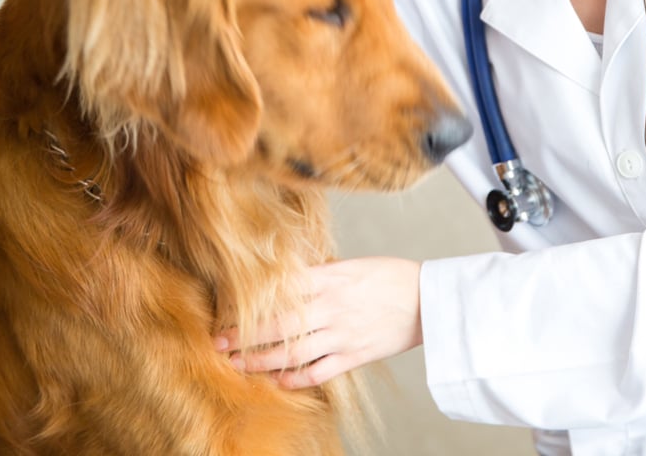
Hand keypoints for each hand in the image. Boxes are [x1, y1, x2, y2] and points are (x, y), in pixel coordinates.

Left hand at [215, 257, 422, 387]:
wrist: (427, 300)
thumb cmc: (391, 276)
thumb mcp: (353, 265)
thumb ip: (322, 273)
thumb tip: (289, 279)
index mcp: (331, 279)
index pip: (281, 292)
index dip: (251, 305)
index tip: (227, 312)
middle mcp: (332, 307)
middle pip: (279, 324)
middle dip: (245, 336)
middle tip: (218, 344)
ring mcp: (342, 334)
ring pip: (293, 351)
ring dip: (261, 360)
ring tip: (238, 365)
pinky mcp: (354, 356)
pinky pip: (319, 371)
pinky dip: (296, 378)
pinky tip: (278, 380)